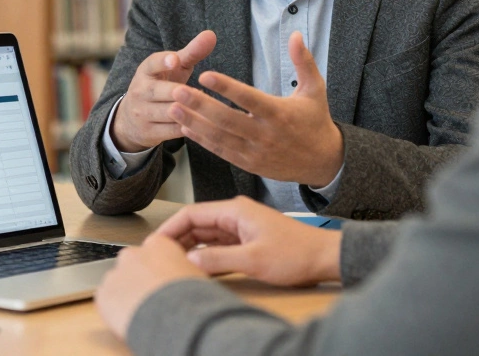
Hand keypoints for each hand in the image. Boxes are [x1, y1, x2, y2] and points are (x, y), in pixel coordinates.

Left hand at [95, 233, 208, 339]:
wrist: (172, 317)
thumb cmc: (189, 296)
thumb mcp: (196, 275)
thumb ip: (183, 269)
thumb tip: (183, 276)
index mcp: (158, 244)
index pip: (154, 250)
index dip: (159, 267)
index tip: (163, 280)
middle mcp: (133, 254)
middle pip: (133, 264)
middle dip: (140, 278)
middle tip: (154, 297)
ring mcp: (115, 273)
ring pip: (118, 283)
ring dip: (127, 293)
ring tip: (143, 311)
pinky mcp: (103, 294)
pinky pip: (107, 300)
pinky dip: (115, 309)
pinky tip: (130, 318)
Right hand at [113, 30, 217, 151]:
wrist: (131, 120)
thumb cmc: (161, 86)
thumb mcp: (174, 69)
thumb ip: (192, 53)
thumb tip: (211, 34)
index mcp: (146, 71)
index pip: (152, 63)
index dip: (163, 61)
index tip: (175, 59)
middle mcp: (140, 91)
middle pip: (159, 91)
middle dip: (178, 92)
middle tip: (195, 92)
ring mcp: (142, 113)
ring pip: (167, 113)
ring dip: (187, 112)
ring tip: (206, 110)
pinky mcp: (148, 132)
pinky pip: (170, 131)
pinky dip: (188, 128)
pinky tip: (204, 126)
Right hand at [158, 196, 342, 285]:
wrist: (324, 258)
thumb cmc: (297, 253)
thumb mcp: (253, 259)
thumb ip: (218, 260)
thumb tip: (189, 262)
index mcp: (235, 210)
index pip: (191, 214)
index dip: (169, 228)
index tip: (154, 243)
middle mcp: (235, 215)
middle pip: (195, 224)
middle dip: (176, 239)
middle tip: (159, 256)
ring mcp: (241, 228)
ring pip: (205, 236)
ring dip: (189, 248)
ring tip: (172, 263)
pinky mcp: (246, 241)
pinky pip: (217, 246)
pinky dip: (205, 256)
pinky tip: (197, 268)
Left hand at [170, 32, 343, 186]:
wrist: (323, 162)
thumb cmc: (316, 120)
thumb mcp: (315, 89)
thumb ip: (303, 61)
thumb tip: (295, 34)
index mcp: (279, 113)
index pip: (248, 99)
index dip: (226, 87)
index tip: (205, 74)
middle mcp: (265, 134)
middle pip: (227, 120)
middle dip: (200, 106)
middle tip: (177, 91)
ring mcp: (255, 152)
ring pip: (220, 137)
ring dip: (194, 123)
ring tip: (172, 108)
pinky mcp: (249, 164)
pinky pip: (221, 151)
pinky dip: (202, 140)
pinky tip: (185, 128)